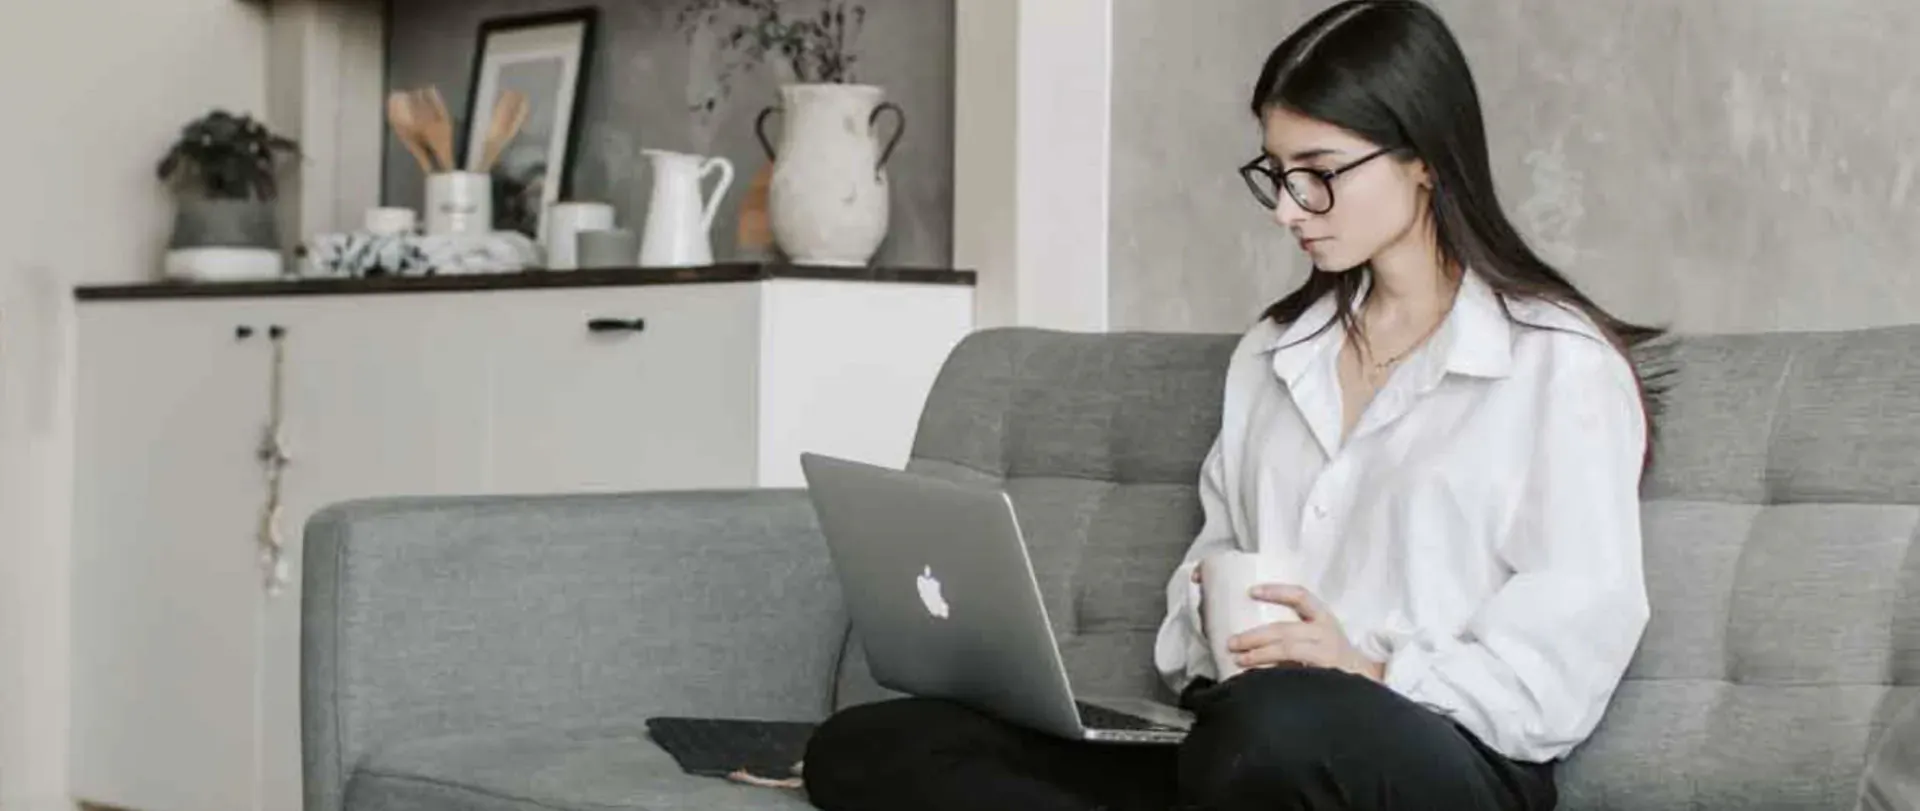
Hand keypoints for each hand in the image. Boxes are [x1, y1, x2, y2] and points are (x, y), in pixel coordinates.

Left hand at [1226, 584, 1384, 682]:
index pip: (1301, 596)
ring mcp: (1329, 655)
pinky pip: (1297, 673)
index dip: (1276, 591)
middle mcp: (1327, 633)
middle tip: (1232, 642)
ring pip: (1289, 649)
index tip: (1251, 591)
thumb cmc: (1332, 658)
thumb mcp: (1317, 638)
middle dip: (1255, 636)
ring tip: (1240, 659)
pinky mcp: (1329, 676)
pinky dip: (1275, 674)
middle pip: (1285, 630)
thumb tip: (1249, 639)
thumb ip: (1292, 634)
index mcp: (1324, 618)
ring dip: (1260, 655)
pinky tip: (1259, 679)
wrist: (1366, 683)